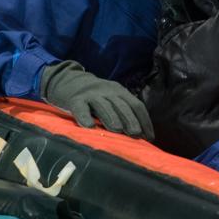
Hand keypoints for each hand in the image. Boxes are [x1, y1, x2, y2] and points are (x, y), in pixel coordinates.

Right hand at [40, 61, 154, 139]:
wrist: (69, 81)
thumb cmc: (96, 97)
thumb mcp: (112, 99)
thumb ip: (124, 112)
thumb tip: (141, 135)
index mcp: (120, 92)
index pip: (137, 105)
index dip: (144, 121)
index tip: (149, 137)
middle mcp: (108, 91)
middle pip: (122, 106)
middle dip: (130, 120)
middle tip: (136, 135)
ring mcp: (91, 94)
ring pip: (104, 106)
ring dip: (111, 118)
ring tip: (117, 131)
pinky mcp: (75, 99)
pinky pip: (81, 108)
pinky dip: (85, 117)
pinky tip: (89, 127)